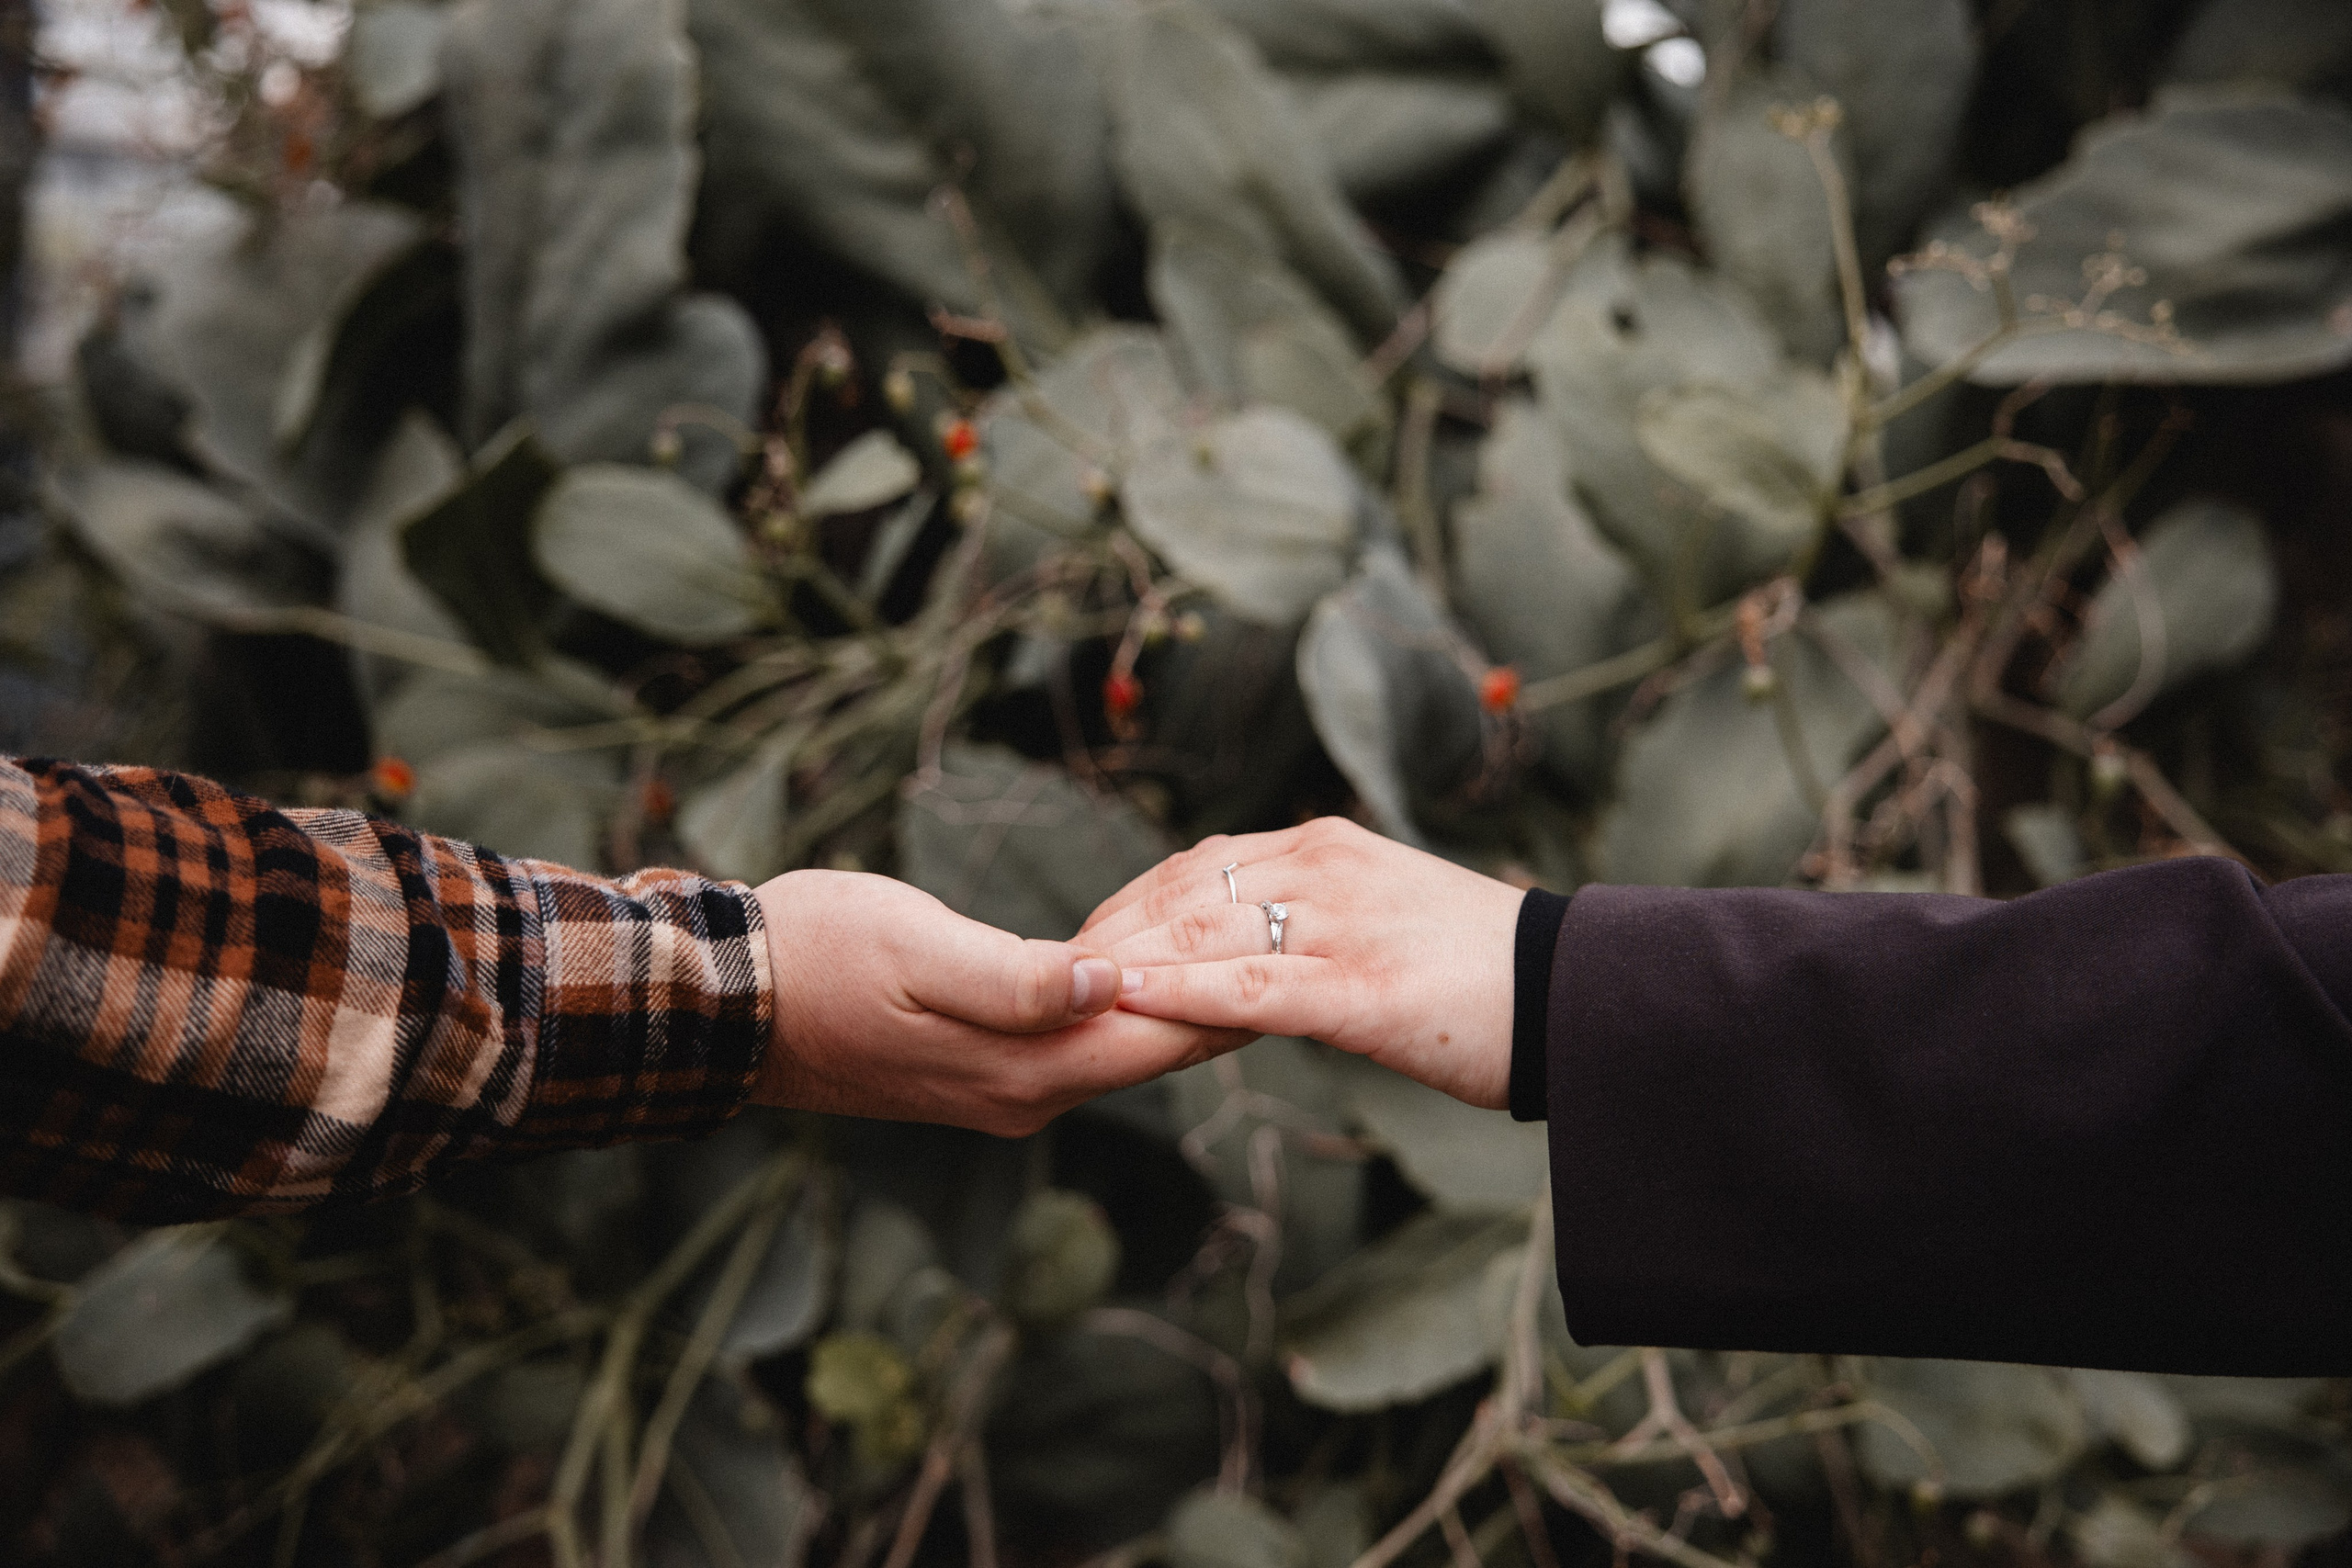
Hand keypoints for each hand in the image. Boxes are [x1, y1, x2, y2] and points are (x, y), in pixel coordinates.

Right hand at [753, 870, 1247, 1135]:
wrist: (727, 1006)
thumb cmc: (816, 954)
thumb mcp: (919, 948)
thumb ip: (1021, 975)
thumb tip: (1112, 981)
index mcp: (1021, 1068)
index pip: (1159, 1035)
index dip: (1232, 993)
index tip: (1294, 949)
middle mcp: (1024, 1096)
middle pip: (1153, 1049)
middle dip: (1223, 1002)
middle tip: (1295, 948)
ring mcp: (1002, 1092)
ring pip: (1120, 1049)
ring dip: (1177, 1006)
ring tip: (1248, 957)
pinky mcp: (979, 1073)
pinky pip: (1080, 1046)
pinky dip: (1122, 1009)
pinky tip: (1148, 976)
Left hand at [1077, 818, 1525, 1107]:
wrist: (1578, 997)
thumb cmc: (1481, 972)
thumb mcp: (1384, 917)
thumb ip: (1314, 916)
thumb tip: (1245, 944)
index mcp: (1327, 847)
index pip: (1197, 863)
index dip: (1128, 903)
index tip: (1080, 941)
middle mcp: (1325, 869)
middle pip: (1183, 892)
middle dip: (1108, 935)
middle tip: (1050, 979)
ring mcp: (1340, 926)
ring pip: (1202, 934)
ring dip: (1124, 966)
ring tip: (1063, 997)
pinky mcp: (1357, 991)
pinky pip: (1246, 989)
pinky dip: (1178, 997)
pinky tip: (1130, 1010)